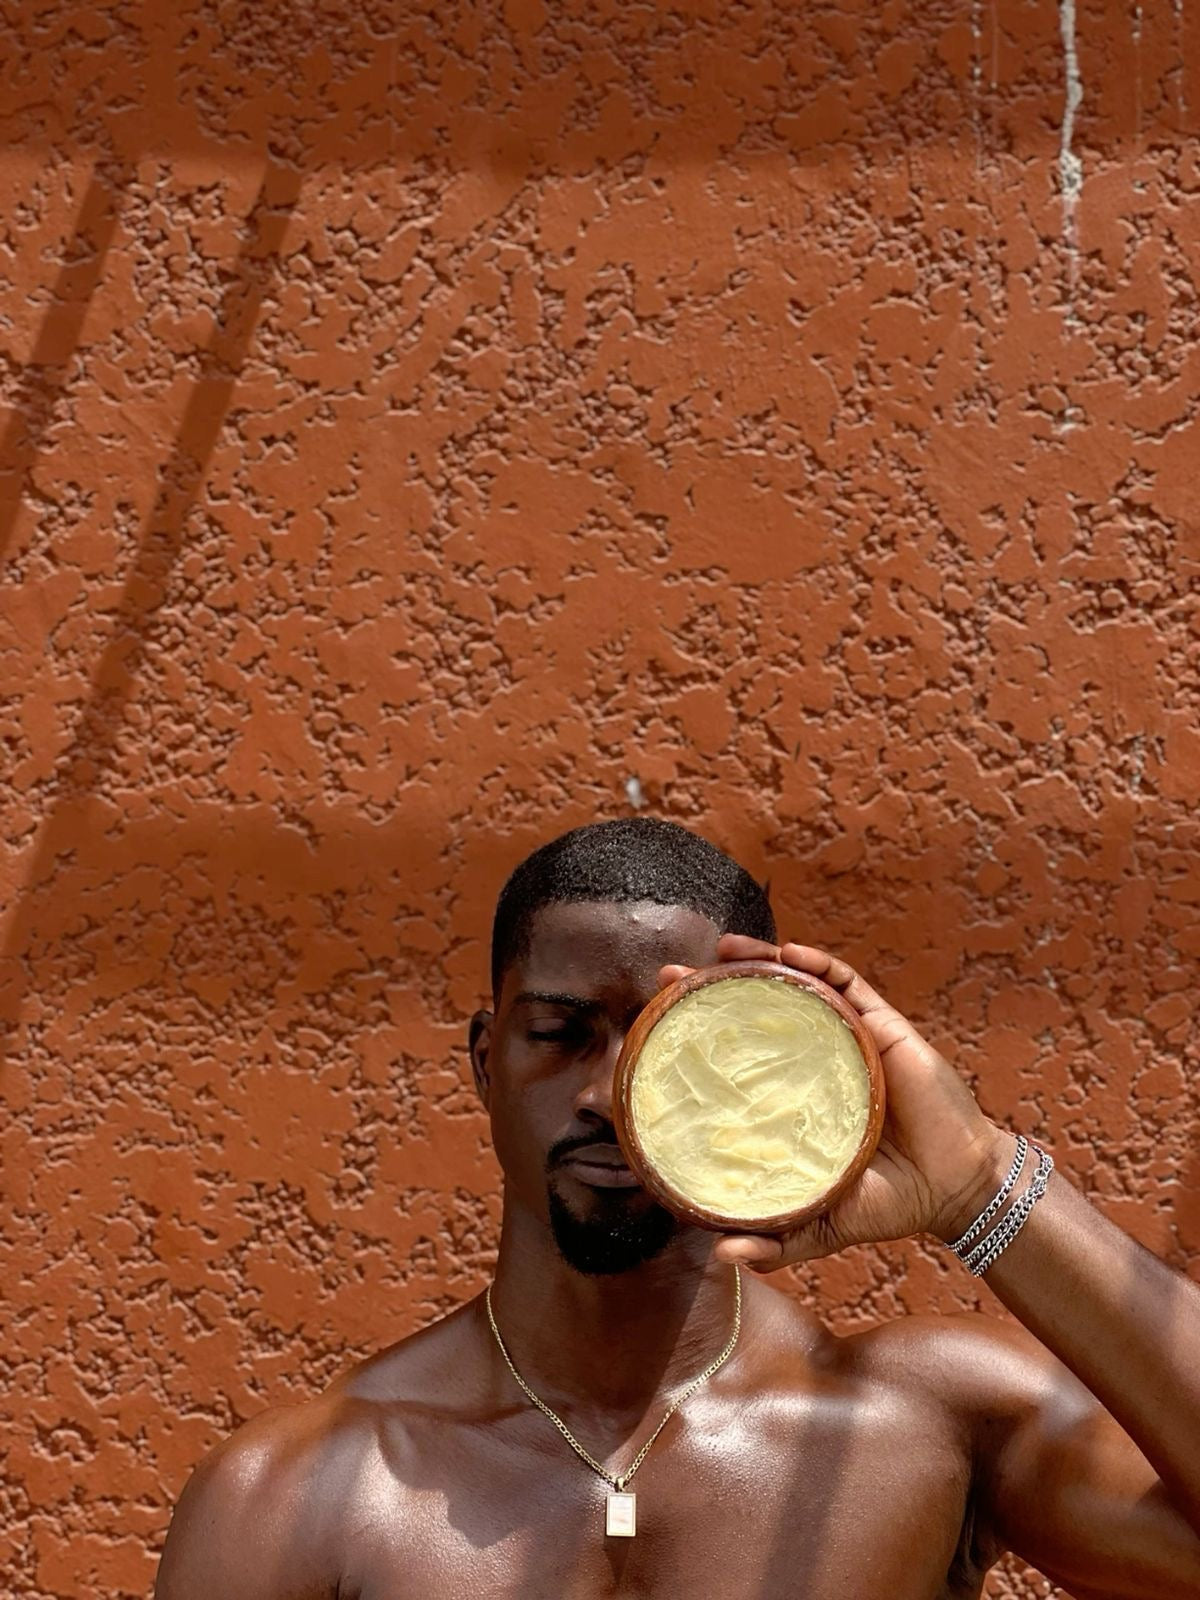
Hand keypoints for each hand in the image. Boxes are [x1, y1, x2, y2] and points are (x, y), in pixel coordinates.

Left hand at [658, 935, 1011, 1271]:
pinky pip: (848, 984)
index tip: (654, 1025)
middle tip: (670, 976)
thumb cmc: (888, 1203)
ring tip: (723, 948)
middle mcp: (813, 1061)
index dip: (696, 1038)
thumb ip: (776, 1239)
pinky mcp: (883, 1027)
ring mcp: (847, 1039)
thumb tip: (720, 1255)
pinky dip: (818, 964)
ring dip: (760, 960)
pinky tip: (790, 952)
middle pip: (755, 1013)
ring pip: (798, 987)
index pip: (734, 1058)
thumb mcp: (821, 1223)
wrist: (955, 1189)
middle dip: (712, 988)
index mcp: (791, 1097)